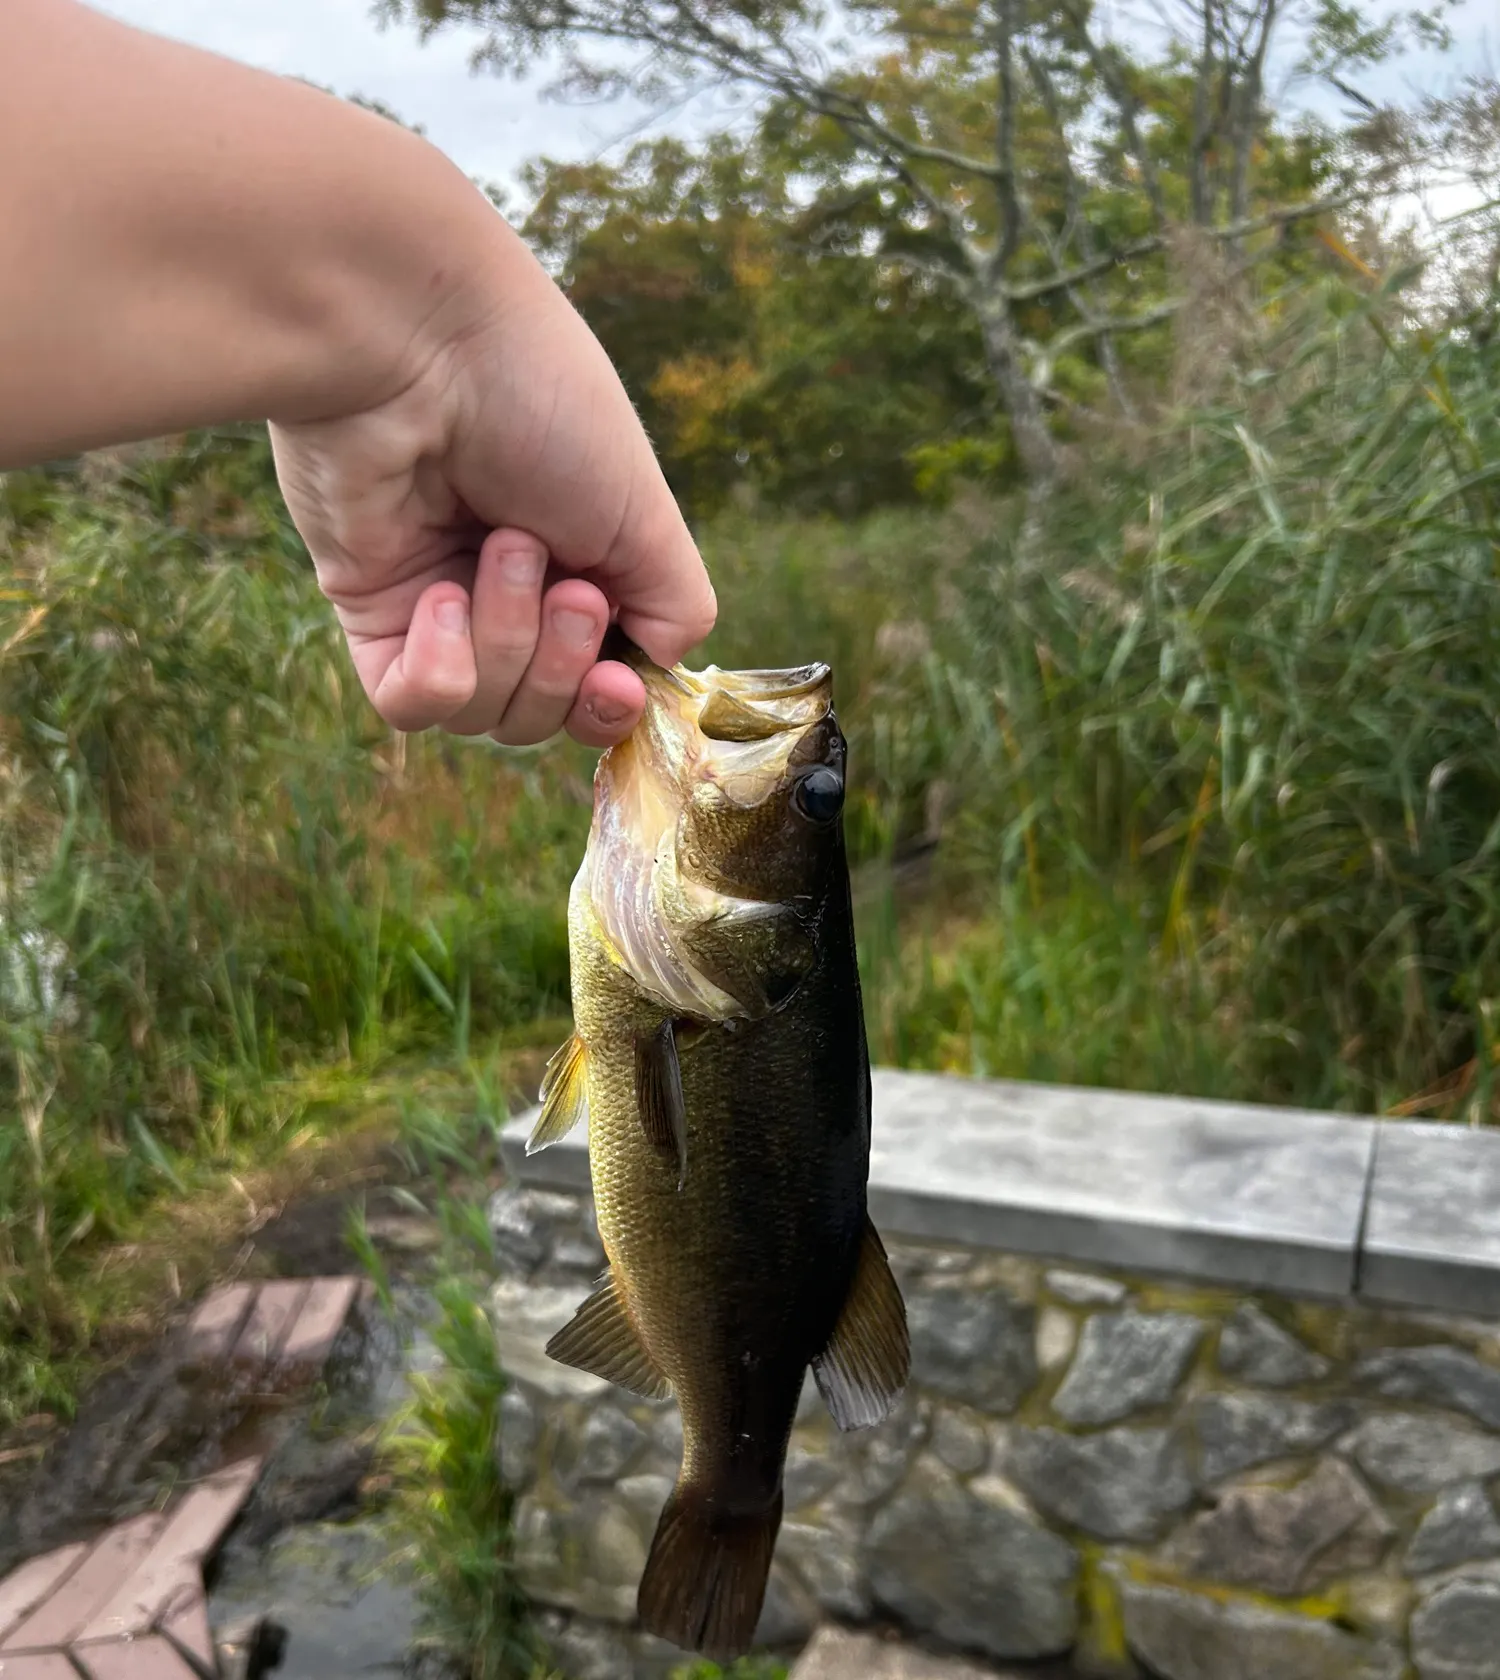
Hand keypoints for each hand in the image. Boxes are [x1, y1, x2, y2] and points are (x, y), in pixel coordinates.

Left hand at [270, 244, 715, 748]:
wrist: (422, 345)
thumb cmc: (544, 407)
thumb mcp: (646, 516)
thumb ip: (676, 608)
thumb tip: (649, 672)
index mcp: (580, 569)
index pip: (597, 690)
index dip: (609, 708)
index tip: (618, 680)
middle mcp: (509, 595)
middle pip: (543, 714)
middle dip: (561, 662)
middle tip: (564, 587)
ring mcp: (437, 607)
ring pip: (482, 713)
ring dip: (506, 640)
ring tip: (500, 545)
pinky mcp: (368, 610)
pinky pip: (412, 704)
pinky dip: (438, 668)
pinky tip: (436, 598)